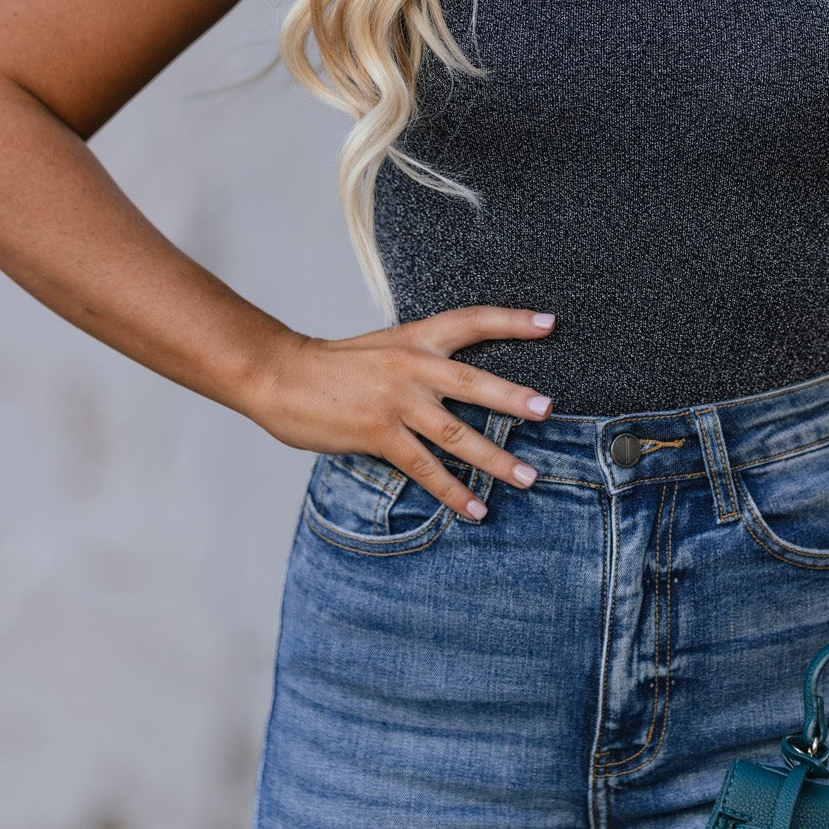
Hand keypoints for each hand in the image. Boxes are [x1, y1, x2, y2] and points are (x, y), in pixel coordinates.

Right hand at [241, 305, 557, 521]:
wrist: (279, 374)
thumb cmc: (330, 366)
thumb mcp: (382, 349)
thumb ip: (417, 362)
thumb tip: (450, 384)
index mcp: (415, 338)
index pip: (472, 321)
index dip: (512, 320)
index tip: (549, 323)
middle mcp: (411, 365)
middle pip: (474, 381)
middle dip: (514, 398)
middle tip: (548, 409)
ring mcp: (396, 401)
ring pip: (456, 432)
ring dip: (495, 458)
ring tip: (527, 477)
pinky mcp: (379, 433)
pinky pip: (424, 467)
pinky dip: (453, 490)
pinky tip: (475, 508)